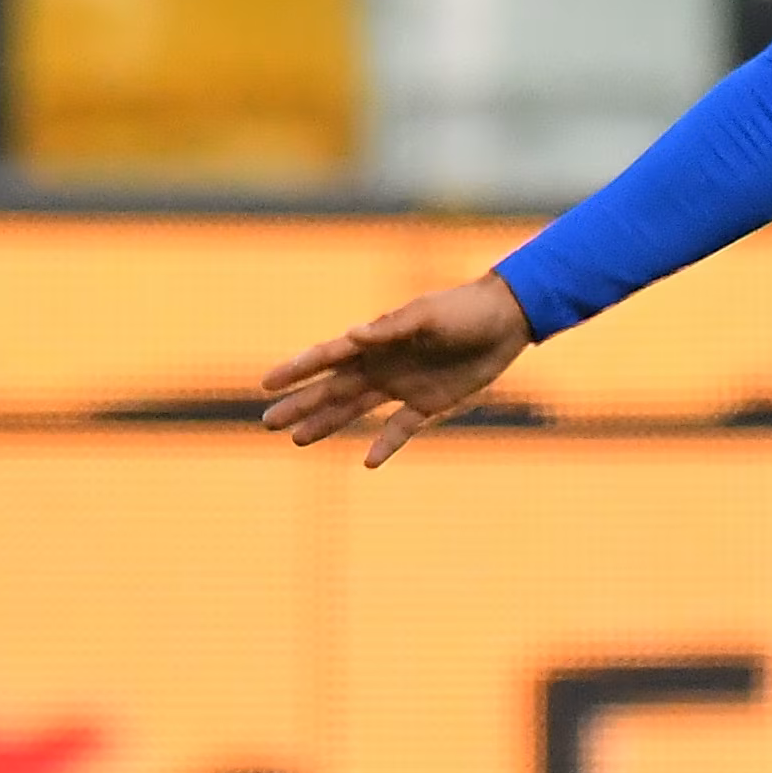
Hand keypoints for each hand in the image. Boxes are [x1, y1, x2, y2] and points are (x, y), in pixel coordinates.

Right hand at [258, 273, 534, 467]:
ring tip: (297, 439)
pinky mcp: (428, 404)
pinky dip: (385, 444)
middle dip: (300, 404)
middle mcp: (382, 365)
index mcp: (376, 340)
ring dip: (327, 424)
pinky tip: (368, 462)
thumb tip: (352, 335)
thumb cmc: (464, 310)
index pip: (327, 357)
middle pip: (332, 389)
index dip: (297, 370)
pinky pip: (400, 428)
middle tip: (268, 423)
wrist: (505, 321)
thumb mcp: (427, 315)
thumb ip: (392, 328)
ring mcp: (402, 386)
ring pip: (355, 410)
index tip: (267, 384)